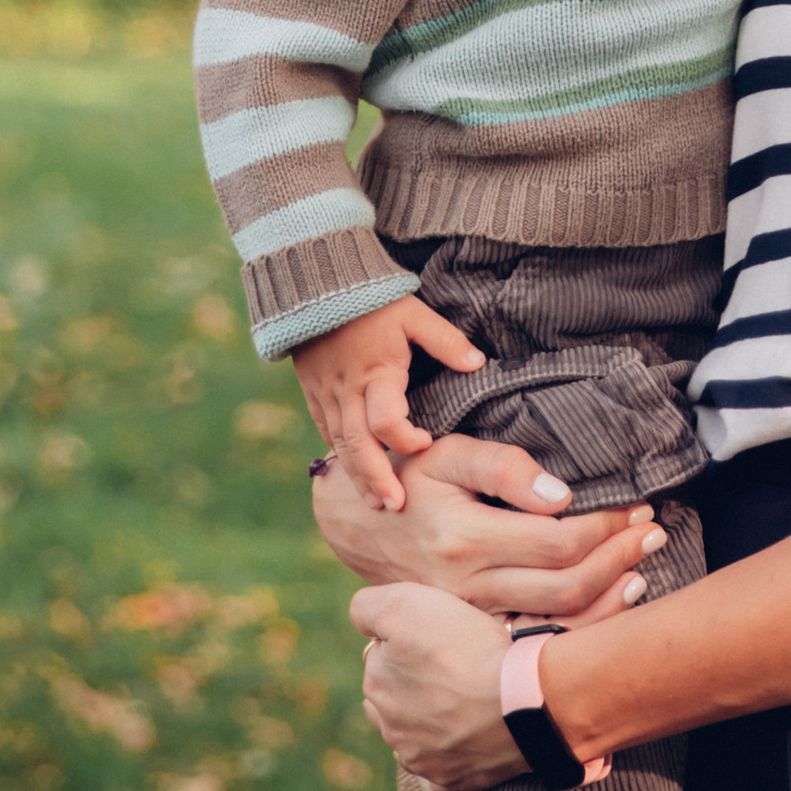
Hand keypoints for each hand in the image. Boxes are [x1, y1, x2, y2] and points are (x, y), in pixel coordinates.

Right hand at [289, 294, 481, 510]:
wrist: (316, 283)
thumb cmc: (373, 300)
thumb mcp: (413, 313)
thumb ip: (445, 340)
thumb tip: (478, 364)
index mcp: (377, 372)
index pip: (386, 419)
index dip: (405, 438)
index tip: (426, 445)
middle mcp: (348, 390)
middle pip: (357, 445)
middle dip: (375, 478)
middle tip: (394, 506)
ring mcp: (326, 395)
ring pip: (339, 445)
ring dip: (356, 476)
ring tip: (376, 505)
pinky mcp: (313, 394)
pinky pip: (325, 431)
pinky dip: (339, 456)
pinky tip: (354, 477)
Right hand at [312, 429, 661, 620]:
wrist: (358, 521)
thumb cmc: (412, 474)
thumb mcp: (450, 453)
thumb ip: (505, 468)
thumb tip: (562, 496)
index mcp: (464, 539)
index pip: (556, 542)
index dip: (604, 526)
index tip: (635, 505)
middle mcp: (468, 586)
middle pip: (564, 587)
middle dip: (618, 560)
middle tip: (654, 531)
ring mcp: (469, 615)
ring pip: (553, 621)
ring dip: (606, 595)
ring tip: (642, 566)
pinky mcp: (472, 628)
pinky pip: (534, 635)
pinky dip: (578, 623)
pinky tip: (608, 600)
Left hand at [354, 581, 531, 790]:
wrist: (522, 700)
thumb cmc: (467, 647)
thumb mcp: (407, 604)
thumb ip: (369, 608)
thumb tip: (361, 617)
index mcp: (376, 685)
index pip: (382, 657)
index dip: (409, 641)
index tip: (439, 638)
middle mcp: (390, 728)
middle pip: (396, 699)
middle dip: (415, 684)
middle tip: (454, 667)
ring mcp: (421, 759)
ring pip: (417, 734)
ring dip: (431, 719)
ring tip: (467, 699)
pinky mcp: (452, 779)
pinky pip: (445, 764)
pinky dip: (456, 749)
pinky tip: (475, 731)